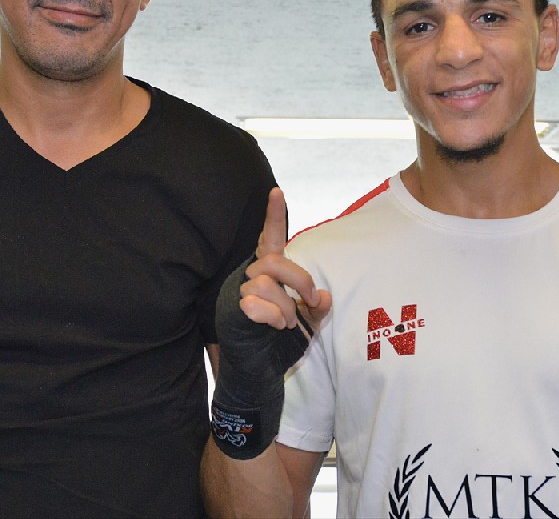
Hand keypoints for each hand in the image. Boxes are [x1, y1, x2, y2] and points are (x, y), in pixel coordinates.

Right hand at [239, 187, 331, 332]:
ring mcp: (240, 292)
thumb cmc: (283, 339)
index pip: (271, 237)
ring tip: (287, 322)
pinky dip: (273, 317)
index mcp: (272, 270)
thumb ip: (319, 307)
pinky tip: (275, 327)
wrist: (262, 367)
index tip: (277, 191)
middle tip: (310, 301)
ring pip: (264, 284)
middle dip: (299, 281)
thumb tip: (324, 296)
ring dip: (286, 307)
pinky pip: (254, 304)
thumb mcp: (311, 321)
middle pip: (273, 261)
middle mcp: (254, 275)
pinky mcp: (233, 309)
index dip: (274, 215)